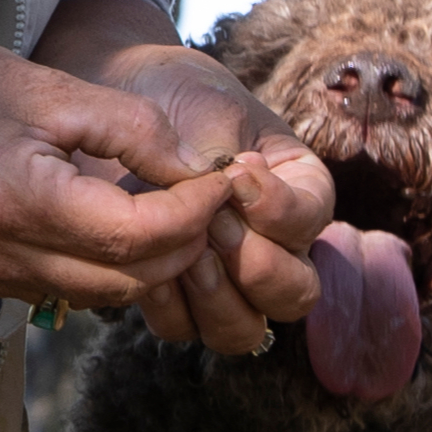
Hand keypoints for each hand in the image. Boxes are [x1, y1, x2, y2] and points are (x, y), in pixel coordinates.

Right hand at [0, 24, 265, 311]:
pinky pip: (67, 291)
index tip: (224, 181)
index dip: (195, 213)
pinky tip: (119, 224)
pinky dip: (106, 266)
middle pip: (129, 279)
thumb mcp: (51, 87)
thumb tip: (199, 169)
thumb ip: (132, 130)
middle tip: (212, 197)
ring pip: (103, 296)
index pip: (137, 235)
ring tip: (174, 209)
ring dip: (150, 261)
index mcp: (18, 199)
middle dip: (185, 242)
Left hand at [35, 2, 331, 352]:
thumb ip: (228, 162)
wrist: (120, 100)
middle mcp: (274, 247)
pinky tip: (147, 265)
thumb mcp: (214, 114)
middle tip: (212, 223)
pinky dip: (169, 305)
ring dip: (216, 297)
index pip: (311, 223)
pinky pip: (184, 328)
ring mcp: (227, 281)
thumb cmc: (177, 100)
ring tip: (186, 252)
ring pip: (243, 330)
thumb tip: (231, 200)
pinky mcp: (176, 297)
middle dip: (254, 264)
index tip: (238, 172)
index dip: (278, 210)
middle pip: (294, 295)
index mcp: (299, 194)